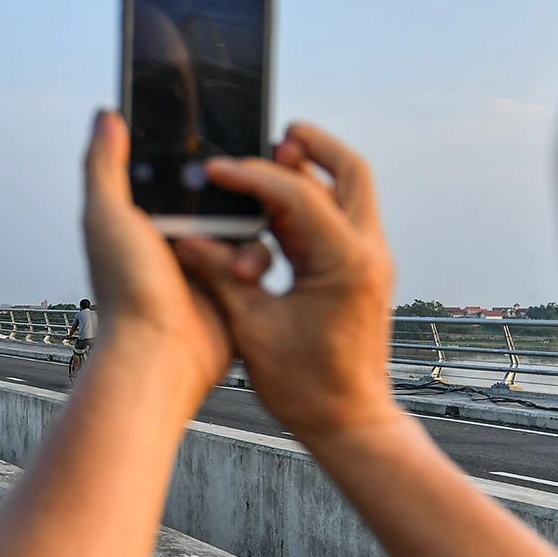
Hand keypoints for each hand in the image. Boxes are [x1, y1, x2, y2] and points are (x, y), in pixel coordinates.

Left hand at [83, 111, 234, 394]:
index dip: (194, 146)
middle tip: (249, 173)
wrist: (161, 355)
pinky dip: (256, 258)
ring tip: (232, 240)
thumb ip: (105, 164)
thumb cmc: (126, 290)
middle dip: (236, 182)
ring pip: (244, 220)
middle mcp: (175, 234)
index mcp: (143, 215)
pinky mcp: (233, 286)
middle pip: (216, 190)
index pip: (173, 168)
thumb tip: (107, 114)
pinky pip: (258, 256)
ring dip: (248, 224)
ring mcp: (207, 260)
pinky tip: (245, 268)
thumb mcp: (107, 216)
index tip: (218, 122)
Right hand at [173, 123, 400, 443]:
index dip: (251, 175)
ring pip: (350, 192)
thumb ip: (223, 275)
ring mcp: (369, 262)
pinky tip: (272, 210)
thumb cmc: (307, 387)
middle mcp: (367, 254)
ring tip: (270, 162)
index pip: (298, 194)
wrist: (350, 423)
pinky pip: (339, 221)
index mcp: (345, 263)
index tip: (216, 170)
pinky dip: (310, 205)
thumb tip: (188, 239)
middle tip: (275, 133)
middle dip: (314, 146)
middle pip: (351, 171)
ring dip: (313, 173)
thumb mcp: (254, 327)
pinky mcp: (360, 273)